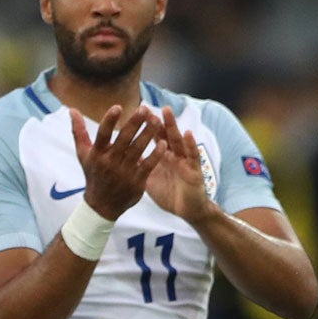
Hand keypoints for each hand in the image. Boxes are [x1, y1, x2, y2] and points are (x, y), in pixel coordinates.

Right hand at [70, 104, 160, 219]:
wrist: (102, 205)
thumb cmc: (93, 174)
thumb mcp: (83, 154)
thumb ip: (79, 131)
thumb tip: (72, 110)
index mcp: (97, 154)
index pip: (102, 135)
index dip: (109, 121)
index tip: (118, 107)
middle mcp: (109, 162)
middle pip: (124, 139)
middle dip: (135, 123)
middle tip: (144, 108)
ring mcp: (124, 172)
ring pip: (138, 149)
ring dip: (148, 134)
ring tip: (156, 120)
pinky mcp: (136, 181)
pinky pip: (148, 165)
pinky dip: (156, 154)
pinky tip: (163, 142)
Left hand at [143, 107, 217, 222]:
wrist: (187, 210)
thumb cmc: (170, 194)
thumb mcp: (151, 180)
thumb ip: (141, 167)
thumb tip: (122, 159)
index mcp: (163, 157)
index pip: (154, 139)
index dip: (145, 128)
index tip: (133, 116)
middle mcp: (174, 155)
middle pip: (164, 135)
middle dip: (156, 121)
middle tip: (146, 108)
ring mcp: (185, 161)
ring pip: (178, 140)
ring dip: (172, 126)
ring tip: (166, 112)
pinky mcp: (195, 170)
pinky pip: (193, 156)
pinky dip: (191, 144)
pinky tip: (187, 134)